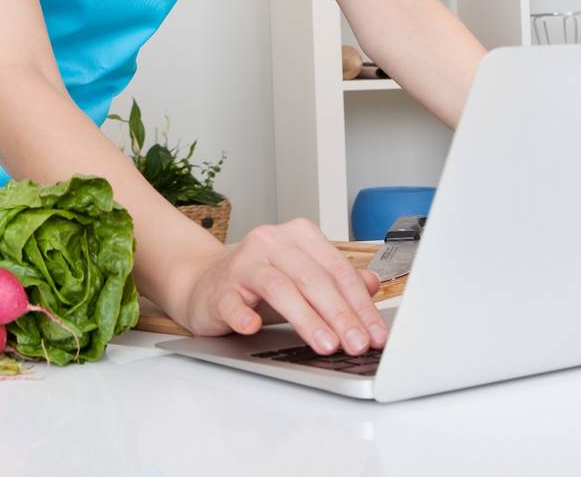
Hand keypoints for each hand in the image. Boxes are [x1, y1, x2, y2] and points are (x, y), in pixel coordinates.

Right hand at [180, 218, 389, 355]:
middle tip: (357, 343)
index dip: (360, 304)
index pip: (337, 270)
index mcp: (298, 236)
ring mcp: (243, 263)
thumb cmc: (259, 282)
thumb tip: (372, 285)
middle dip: (340, 315)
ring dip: (306, 319)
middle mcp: (271, 242)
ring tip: (326, 344)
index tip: (376, 334)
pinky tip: (255, 328)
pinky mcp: (220, 288)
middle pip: (312, 278)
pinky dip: (245, 316)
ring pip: (280, 288)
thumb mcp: (303, 278)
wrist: (204, 282)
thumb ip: (337, 281)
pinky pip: (234, 302)